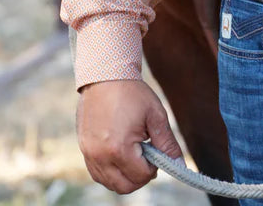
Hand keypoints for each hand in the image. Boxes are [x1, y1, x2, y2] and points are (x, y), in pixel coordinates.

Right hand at [76, 78, 183, 193]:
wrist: (105, 76)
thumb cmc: (132, 93)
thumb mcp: (155, 115)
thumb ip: (167, 143)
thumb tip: (178, 163)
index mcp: (119, 148)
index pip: (141, 176)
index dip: (154, 167)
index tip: (156, 151)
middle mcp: (100, 156)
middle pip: (124, 187)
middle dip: (140, 177)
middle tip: (148, 158)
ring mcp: (89, 154)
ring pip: (109, 183)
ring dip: (125, 176)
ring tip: (134, 153)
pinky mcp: (83, 149)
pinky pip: (97, 173)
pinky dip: (110, 172)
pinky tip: (120, 155)